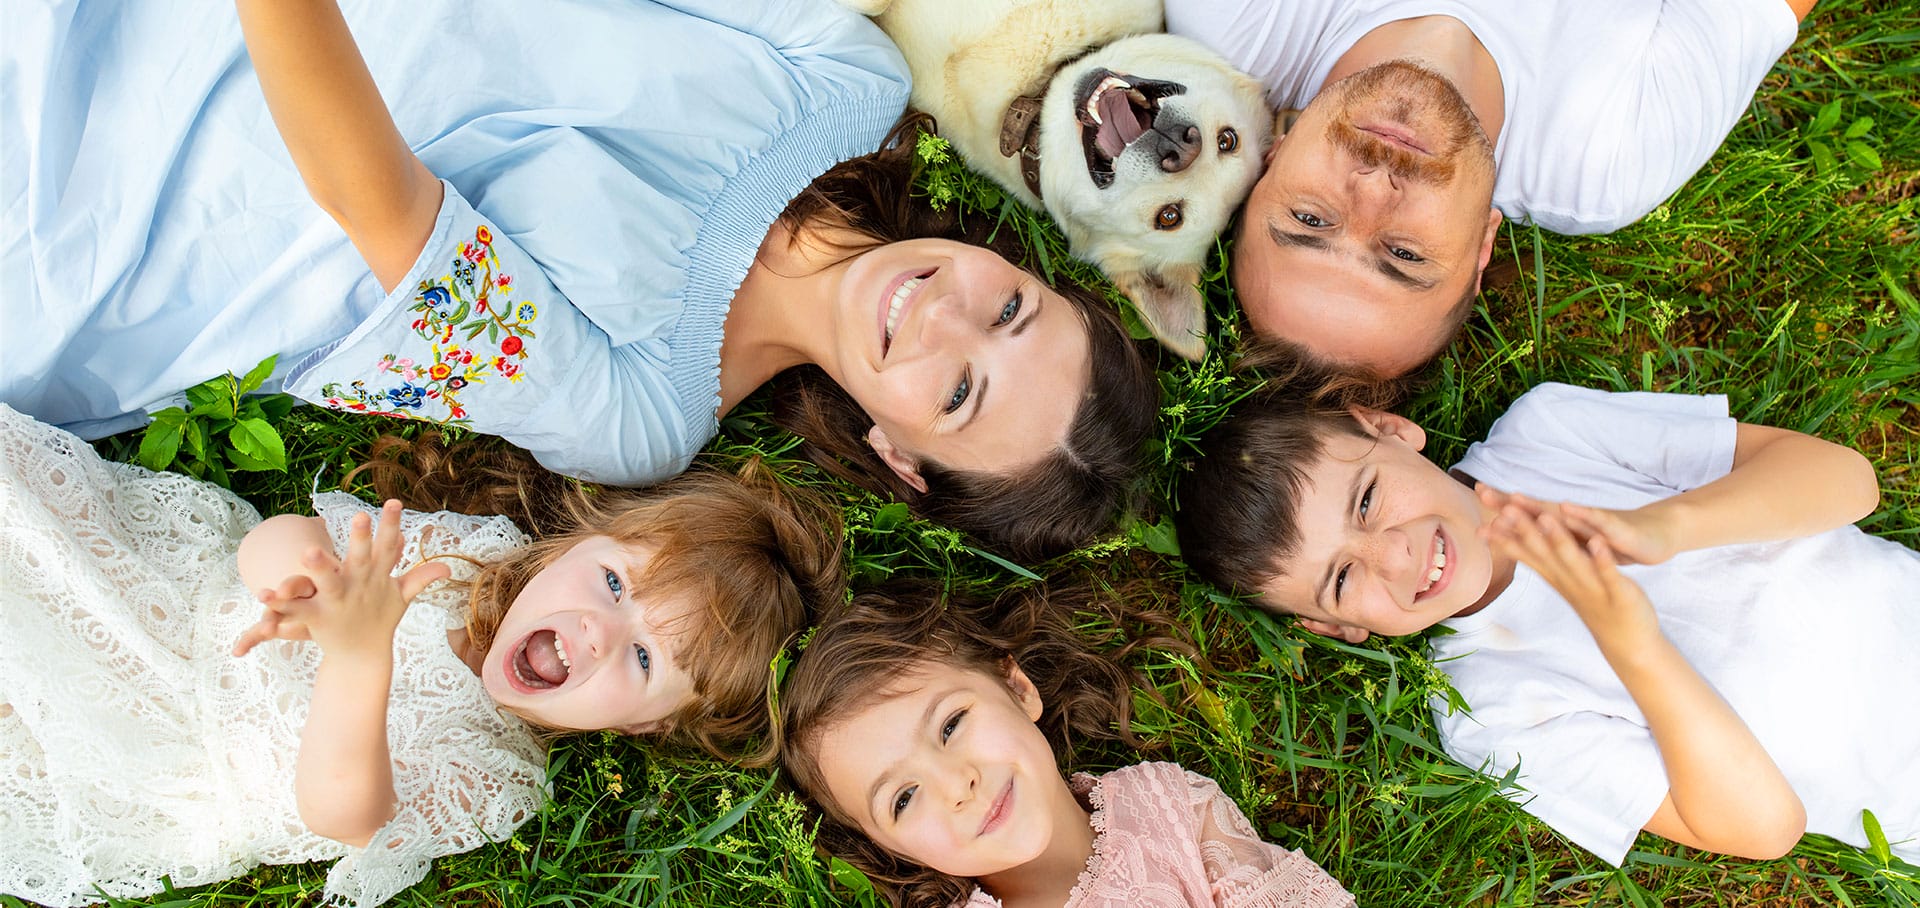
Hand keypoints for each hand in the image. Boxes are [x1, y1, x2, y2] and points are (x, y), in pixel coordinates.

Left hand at [241, 501, 450, 660]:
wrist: (361, 657)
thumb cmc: (378, 620)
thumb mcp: (400, 597)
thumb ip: (420, 578)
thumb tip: (449, 567)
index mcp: (377, 578)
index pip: (389, 548)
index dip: (392, 525)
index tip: (394, 502)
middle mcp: (360, 586)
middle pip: (362, 559)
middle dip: (362, 539)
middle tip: (360, 516)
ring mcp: (340, 602)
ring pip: (330, 581)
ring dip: (320, 567)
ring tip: (308, 551)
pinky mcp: (319, 618)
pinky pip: (297, 608)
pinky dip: (279, 602)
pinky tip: (262, 592)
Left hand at [1476, 486, 1678, 564]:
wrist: (1656, 535)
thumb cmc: (1613, 537)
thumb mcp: (1579, 539)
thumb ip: (1553, 531)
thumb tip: (1522, 525)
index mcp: (1566, 525)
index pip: (1529, 514)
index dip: (1503, 506)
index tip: (1475, 493)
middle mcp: (1577, 518)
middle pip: (1539, 507)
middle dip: (1510, 501)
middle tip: (1482, 491)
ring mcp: (1597, 521)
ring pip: (1565, 513)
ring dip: (1540, 508)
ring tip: (1515, 500)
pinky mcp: (1619, 530)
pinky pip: (1600, 522)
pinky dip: (1584, 516)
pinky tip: (1568, 509)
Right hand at [1483, 503, 1660, 650]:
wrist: (1628, 644)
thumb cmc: (1595, 604)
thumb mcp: (1564, 582)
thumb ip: (1544, 563)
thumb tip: (1518, 549)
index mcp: (1555, 576)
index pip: (1524, 555)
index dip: (1504, 539)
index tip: (1481, 524)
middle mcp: (1567, 581)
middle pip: (1542, 552)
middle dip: (1524, 530)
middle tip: (1502, 511)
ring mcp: (1592, 587)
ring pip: (1571, 560)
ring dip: (1558, 539)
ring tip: (1544, 518)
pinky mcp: (1617, 592)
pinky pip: (1608, 573)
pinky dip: (1602, 558)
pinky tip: (1598, 541)